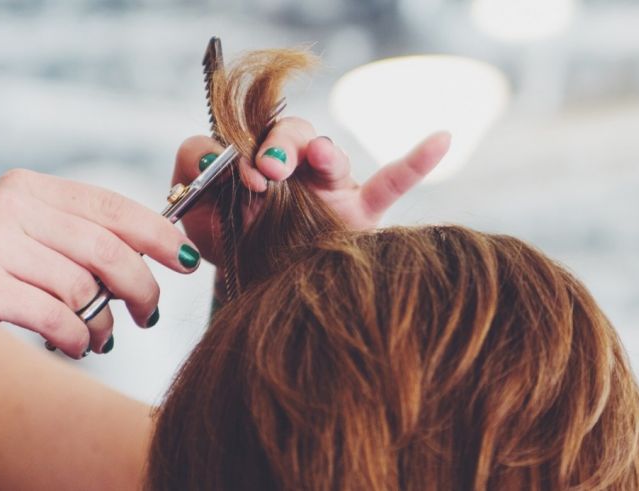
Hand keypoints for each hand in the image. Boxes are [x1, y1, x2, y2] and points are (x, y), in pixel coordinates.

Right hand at [0, 170, 200, 357]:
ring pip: (84, 288)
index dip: (158, 233)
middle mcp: (11, 207)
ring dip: (104, 323)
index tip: (187, 258)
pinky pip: (56, 317)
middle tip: (150, 314)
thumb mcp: (22, 235)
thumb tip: (153, 255)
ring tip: (99, 338)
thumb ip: (76, 236)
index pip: (112, 205)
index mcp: (30, 188)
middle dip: (141, 287)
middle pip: (107, 249)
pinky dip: (76, 338)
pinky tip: (74, 345)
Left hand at [173, 116, 451, 264]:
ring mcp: (330, 188)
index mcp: (250, 167)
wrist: (270, 296)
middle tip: (267, 171)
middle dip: (276, 144)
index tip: (237, 178)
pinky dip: (418, 161)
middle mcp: (292, 170)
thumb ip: (198, 190)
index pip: (240, 139)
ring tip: (319, 158)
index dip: (233, 152)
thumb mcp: (205, 226)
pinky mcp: (362, 211)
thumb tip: (207, 163)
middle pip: (288, 133)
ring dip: (323, 152)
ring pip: (329, 154)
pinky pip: (393, 182)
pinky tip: (441, 138)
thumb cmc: (238, 255)